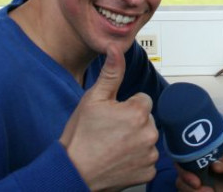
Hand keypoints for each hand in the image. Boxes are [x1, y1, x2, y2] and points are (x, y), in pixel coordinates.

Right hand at [60, 44, 158, 190]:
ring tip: (112, 146)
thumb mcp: (93, 99)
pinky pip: (146, 159)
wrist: (73, 172)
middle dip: (132, 123)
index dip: (126, 106)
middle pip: (145, 119)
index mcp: (138, 112)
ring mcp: (149, 155)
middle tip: (110, 132)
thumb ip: (112, 72)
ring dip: (135, 141)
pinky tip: (118, 159)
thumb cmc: (81, 136)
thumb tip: (116, 48)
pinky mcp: (147, 172)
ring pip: (146, 139)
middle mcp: (149, 133)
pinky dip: (135, 160)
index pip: (142, 100)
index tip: (112, 116)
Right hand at [176, 147, 222, 191]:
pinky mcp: (198, 191)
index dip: (185, 172)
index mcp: (199, 155)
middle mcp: (193, 168)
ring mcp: (195, 182)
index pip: (182, 161)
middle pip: (180, 179)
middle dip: (189, 188)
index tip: (197, 183)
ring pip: (183, 189)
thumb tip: (215, 166)